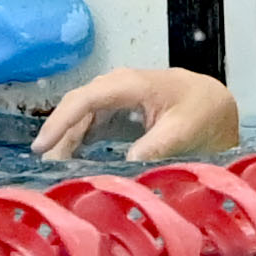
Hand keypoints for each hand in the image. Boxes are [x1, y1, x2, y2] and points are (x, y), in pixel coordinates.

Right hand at [31, 63, 247, 164]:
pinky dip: (73, 143)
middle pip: (76, 106)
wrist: (212, 106)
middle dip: (57, 134)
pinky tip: (66, 163)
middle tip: (42, 168)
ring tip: (51, 171)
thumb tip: (126, 162)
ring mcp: (114, 98)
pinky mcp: (114, 111)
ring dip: (63, 142)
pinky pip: (86, 125)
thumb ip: (155, 144)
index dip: (62, 121)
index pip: (88, 98)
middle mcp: (118, 86)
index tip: (43, 146)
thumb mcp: (183, 130)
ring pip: (78, 117)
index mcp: (133, 84)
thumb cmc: (200, 112)